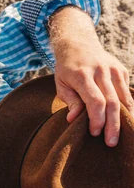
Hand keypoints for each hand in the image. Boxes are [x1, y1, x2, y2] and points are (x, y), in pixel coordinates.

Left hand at [51, 8, 132, 146]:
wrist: (78, 44)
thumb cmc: (66, 69)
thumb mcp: (61, 83)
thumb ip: (69, 100)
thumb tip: (73, 120)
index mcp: (82, 75)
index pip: (95, 100)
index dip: (97, 119)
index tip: (94, 133)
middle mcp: (101, 71)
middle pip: (112, 102)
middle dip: (112, 124)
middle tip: (111, 142)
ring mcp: (114, 70)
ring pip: (124, 98)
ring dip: (124, 119)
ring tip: (123, 137)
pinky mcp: (122, 71)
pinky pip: (127, 93)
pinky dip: (129, 108)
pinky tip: (128, 122)